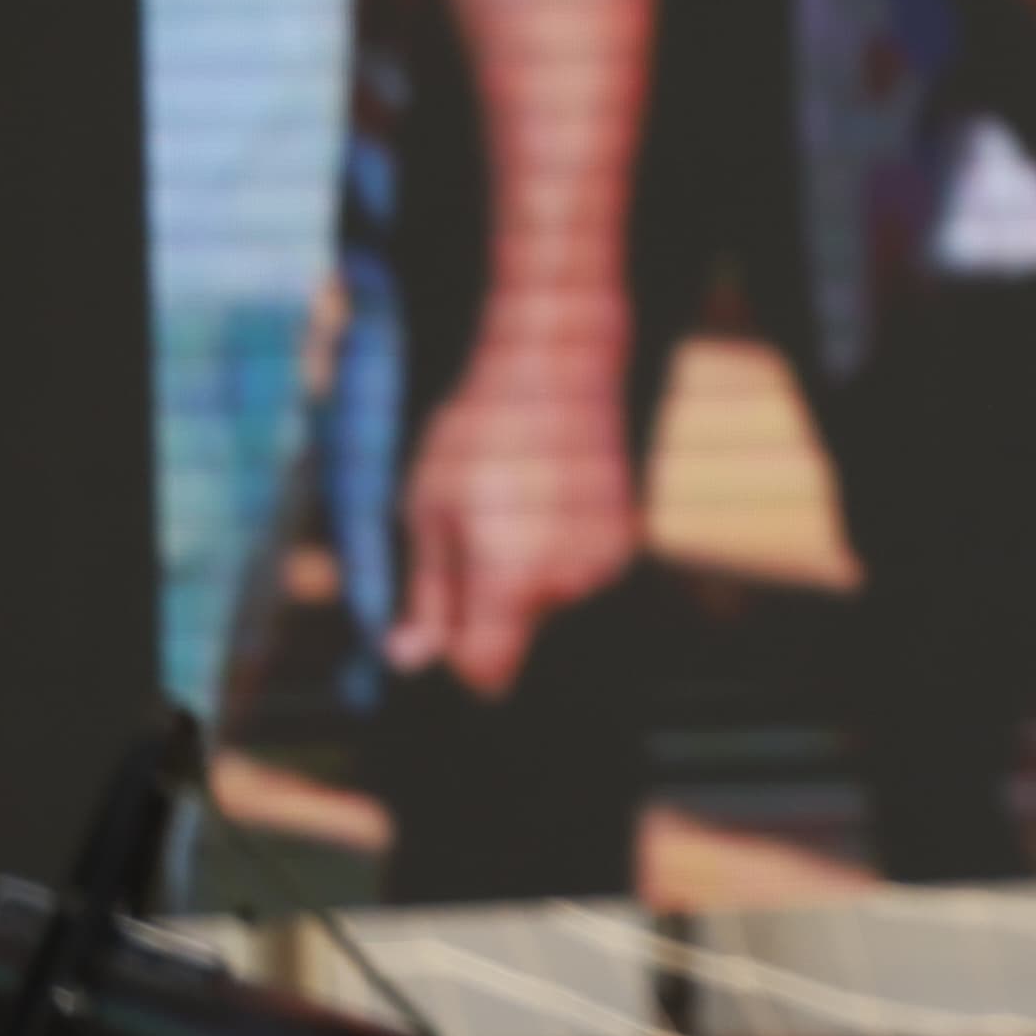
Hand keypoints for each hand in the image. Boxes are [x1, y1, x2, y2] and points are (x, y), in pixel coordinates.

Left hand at [387, 324, 635, 696]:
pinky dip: (554, 554)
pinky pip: (575, 573)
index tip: (440, 623)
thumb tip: (410, 658)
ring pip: (545, 602)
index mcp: (511, 578)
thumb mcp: (426, 513)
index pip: (488, 672)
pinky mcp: (625, 536)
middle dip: (486, 604)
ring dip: (521, 576)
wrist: (557, 364)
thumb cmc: (478, 435)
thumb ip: (424, 595)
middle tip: (470, 532)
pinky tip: (546, 501)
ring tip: (512, 504)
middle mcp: (568, 578)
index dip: (456, 658)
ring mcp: (605, 559)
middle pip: (516, 633)